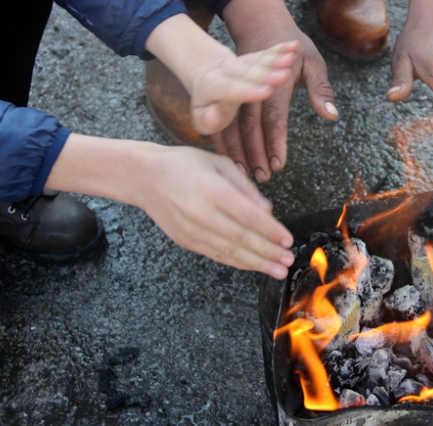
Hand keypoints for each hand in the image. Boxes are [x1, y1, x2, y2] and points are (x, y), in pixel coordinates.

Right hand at [46, 135, 294, 278]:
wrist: (143, 177)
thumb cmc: (184, 164)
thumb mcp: (219, 163)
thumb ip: (245, 187)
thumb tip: (267, 211)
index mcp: (212, 189)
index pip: (248, 215)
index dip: (271, 231)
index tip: (288, 240)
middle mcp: (201, 213)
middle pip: (242, 238)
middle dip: (269, 252)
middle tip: (288, 261)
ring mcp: (192, 230)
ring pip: (230, 251)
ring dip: (257, 263)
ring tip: (278, 271)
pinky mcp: (186, 241)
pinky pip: (217, 254)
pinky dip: (238, 262)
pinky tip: (254, 266)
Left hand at [189, 41, 299, 134]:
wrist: (203, 76)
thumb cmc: (205, 106)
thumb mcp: (199, 117)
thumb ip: (207, 121)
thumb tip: (215, 118)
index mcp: (211, 85)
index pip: (229, 89)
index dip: (247, 90)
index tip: (266, 91)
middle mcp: (226, 70)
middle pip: (247, 72)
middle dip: (266, 74)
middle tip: (285, 75)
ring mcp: (241, 62)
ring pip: (259, 60)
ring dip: (276, 59)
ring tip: (291, 58)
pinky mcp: (253, 58)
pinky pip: (267, 53)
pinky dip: (280, 49)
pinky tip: (294, 46)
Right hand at [218, 0, 337, 182]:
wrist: (262, 25)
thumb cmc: (294, 48)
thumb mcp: (313, 62)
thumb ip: (321, 90)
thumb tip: (330, 115)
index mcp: (276, 80)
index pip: (274, 116)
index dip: (275, 141)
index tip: (278, 163)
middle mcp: (253, 85)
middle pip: (250, 125)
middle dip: (255, 152)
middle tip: (263, 176)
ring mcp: (239, 88)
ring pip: (234, 124)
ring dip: (240, 150)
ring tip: (247, 173)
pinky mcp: (231, 92)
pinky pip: (225, 120)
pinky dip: (226, 141)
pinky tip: (232, 159)